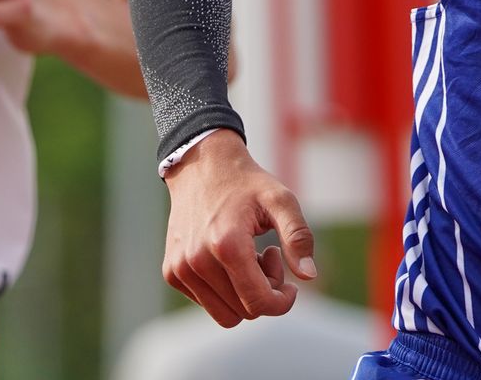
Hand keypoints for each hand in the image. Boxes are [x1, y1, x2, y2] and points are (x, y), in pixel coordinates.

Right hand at [162, 130, 318, 326]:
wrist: (202, 166)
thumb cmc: (247, 183)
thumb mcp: (281, 200)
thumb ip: (298, 236)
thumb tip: (309, 276)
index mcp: (227, 244)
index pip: (258, 302)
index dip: (282, 302)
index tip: (292, 286)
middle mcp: (197, 261)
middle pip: (244, 311)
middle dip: (266, 292)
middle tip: (271, 256)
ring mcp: (180, 269)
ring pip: (225, 313)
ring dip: (245, 293)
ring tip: (252, 257)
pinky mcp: (172, 273)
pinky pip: (207, 303)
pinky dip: (225, 289)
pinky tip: (231, 257)